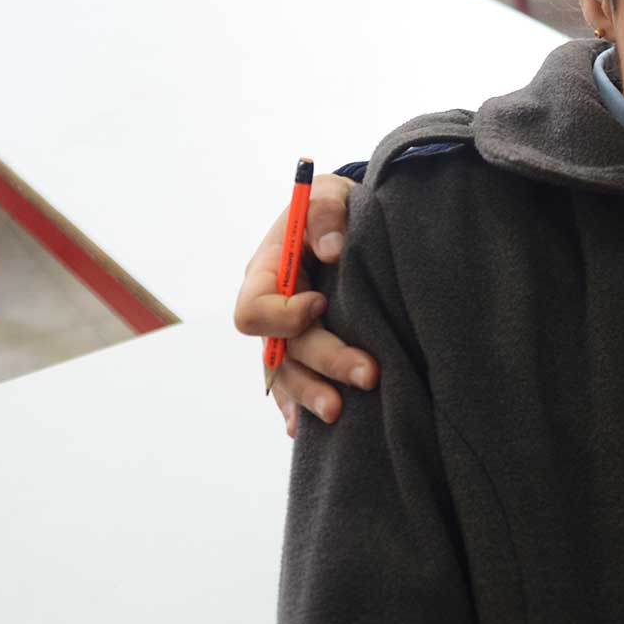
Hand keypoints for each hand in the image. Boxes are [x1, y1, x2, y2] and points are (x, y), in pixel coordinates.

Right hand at [232, 172, 374, 435]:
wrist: (347, 220)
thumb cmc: (331, 206)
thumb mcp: (327, 194)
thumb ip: (325, 213)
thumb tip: (331, 248)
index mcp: (264, 274)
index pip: (254, 309)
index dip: (284, 315)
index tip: (322, 303)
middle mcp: (271, 312)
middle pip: (283, 351)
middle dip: (324, 363)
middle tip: (369, 374)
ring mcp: (286, 336)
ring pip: (288, 376)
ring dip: (311, 395)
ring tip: (341, 412)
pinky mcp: (307, 350)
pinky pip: (293, 387)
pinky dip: (298, 406)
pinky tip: (307, 429)